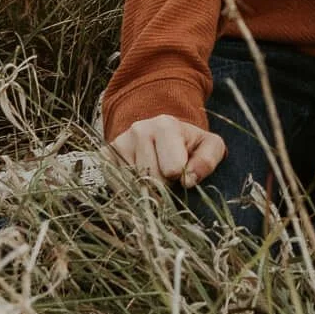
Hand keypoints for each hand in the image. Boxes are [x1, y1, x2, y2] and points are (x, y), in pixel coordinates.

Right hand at [111, 113, 226, 184]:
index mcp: (165, 125)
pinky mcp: (105, 156)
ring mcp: (119, 142)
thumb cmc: (189, 144)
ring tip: (154, 173)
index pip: (172, 170)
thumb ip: (207, 160)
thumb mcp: (209, 146)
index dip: (180, 178)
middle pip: (152, 180)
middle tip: (167, 175)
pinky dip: (129, 188)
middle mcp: (138, 130)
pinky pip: (116, 185)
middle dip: (163, 186)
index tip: (182, 171)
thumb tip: (188, 179)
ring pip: (134, 185)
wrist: (162, 135)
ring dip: (146, 187)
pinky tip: (138, 176)